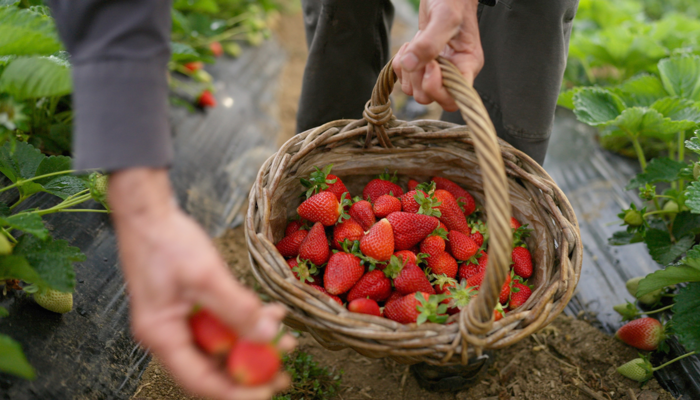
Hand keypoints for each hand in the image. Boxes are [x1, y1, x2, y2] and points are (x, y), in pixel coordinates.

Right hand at [109, 168, 294, 399]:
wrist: (148, 213)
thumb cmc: (167, 242)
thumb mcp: (206, 276)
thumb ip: (236, 309)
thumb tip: (267, 337)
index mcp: (162, 336)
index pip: (201, 381)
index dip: (237, 392)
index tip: (269, 391)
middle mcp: (168, 335)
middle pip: (213, 368)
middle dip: (251, 370)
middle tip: (284, 371)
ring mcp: (178, 321)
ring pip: (221, 346)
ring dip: (253, 343)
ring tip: (286, 337)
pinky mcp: (189, 307)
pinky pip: (221, 325)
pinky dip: (244, 321)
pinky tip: (271, 313)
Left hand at [393, 0, 483, 111]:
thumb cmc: (452, 0)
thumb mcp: (444, 17)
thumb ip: (430, 42)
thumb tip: (411, 65)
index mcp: (468, 65)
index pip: (454, 98)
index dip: (437, 89)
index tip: (431, 64)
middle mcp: (454, 72)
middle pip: (431, 99)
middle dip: (418, 78)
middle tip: (420, 52)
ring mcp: (437, 71)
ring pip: (415, 91)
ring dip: (408, 71)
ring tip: (415, 45)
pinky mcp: (422, 66)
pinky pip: (406, 80)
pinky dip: (401, 66)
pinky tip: (408, 47)